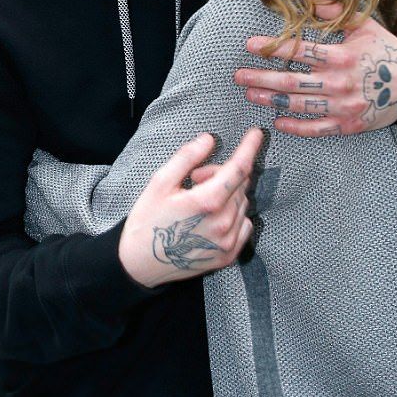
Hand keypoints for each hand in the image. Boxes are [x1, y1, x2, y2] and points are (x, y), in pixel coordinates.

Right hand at [119, 129, 261, 287]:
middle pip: (239, 184)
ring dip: (227, 194)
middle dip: (222, 173)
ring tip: (199, 199)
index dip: (249, 147)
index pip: (239, 168)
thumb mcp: (160, 182)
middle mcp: (223, 223)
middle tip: (196, 177)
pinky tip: (211, 217)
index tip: (257, 133)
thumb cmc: (148, 220)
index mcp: (207, 202)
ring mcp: (228, 242)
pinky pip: (244, 224)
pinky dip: (233, 214)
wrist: (140, 263)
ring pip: (242, 203)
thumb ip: (187, 158)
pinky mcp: (229, 256)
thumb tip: (209, 140)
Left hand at [234, 3, 396, 137]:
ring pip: (299, 105)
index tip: (249, 45)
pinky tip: (277, 122)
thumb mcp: (364, 24)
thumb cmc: (386, 50)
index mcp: (341, 55)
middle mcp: (339, 82)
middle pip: (291, 81)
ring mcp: (342, 106)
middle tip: (238, 76)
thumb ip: (335, 11)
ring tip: (250, 95)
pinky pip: (317, 128)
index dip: (272, 48)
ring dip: (271, 100)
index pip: (298, 51)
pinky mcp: (348, 125)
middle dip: (261, 78)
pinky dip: (296, 127)